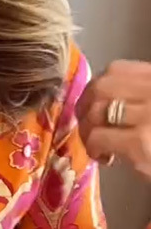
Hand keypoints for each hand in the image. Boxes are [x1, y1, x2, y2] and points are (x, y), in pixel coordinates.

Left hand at [76, 60, 150, 177]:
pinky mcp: (141, 143)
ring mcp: (149, 115)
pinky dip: (93, 149)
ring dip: (87, 132)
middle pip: (100, 87)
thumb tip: (99, 104)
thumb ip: (142, 98)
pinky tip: (106, 159)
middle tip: (88, 129)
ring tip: (99, 148)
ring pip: (95, 112)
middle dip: (84, 109)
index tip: (92, 108)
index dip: (95, 89)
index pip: (116, 69)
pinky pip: (99, 137)